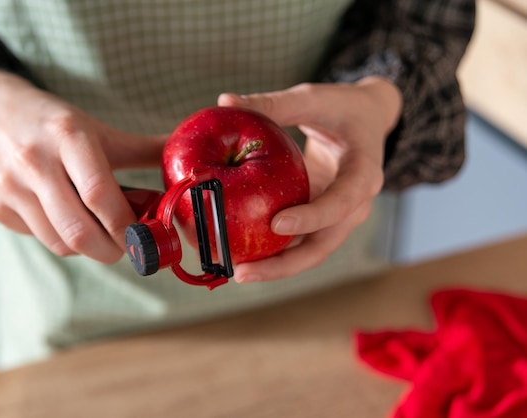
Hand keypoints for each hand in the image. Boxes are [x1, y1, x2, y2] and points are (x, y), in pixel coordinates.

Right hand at [0, 68, 165, 263]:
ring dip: (89, 247)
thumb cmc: (51, 122)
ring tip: (101, 230)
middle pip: (78, 231)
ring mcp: (9, 186)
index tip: (146, 235)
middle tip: (128, 246)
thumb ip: (143, 149)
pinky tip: (68, 218)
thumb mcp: (96, 128)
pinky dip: (61, 238)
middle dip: (112, 250)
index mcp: (68, 136)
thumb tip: (188, 163)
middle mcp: (34, 161)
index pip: (100, 195)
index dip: (127, 226)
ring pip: (59, 242)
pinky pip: (39, 238)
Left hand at [218, 77, 401, 281]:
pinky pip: (300, 242)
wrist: (367, 120)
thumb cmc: (342, 107)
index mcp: (364, 173)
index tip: (277, 224)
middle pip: (323, 245)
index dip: (312, 217)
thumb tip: (224, 101)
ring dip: (275, 266)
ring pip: (310, 252)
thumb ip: (273, 103)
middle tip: (242, 272)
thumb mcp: (313, 98)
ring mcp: (339, 217)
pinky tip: (241, 254)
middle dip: (283, 265)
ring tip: (235, 272)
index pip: (342, 202)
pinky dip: (274, 251)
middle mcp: (355, 204)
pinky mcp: (323, 219)